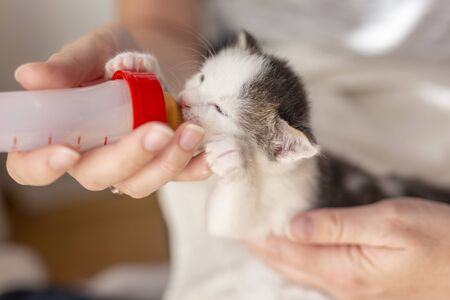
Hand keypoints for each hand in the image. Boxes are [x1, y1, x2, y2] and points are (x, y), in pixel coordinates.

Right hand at [7, 24, 210, 196]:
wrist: (154, 56)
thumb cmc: (113, 55)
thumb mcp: (92, 52)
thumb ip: (68, 66)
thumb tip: (30, 76)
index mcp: (62, 134)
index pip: (33, 165)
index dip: (43, 166)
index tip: (66, 152)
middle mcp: (93, 156)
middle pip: (99, 176)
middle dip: (129, 158)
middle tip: (157, 130)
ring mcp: (131, 163)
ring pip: (141, 182)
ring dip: (168, 163)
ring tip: (191, 133)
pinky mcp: (162, 161)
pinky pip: (177, 175)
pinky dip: (194, 169)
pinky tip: (208, 156)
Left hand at [246, 198, 449, 299]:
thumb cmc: (439, 240)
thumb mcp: (389, 223)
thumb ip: (338, 225)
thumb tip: (293, 225)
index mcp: (343, 270)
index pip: (286, 252)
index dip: (259, 236)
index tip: (238, 220)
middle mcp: (341, 285)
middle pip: (288, 265)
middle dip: (261, 246)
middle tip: (239, 225)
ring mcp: (351, 289)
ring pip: (300, 271)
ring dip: (275, 253)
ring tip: (256, 233)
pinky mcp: (361, 284)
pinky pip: (316, 272)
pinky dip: (296, 257)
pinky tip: (292, 246)